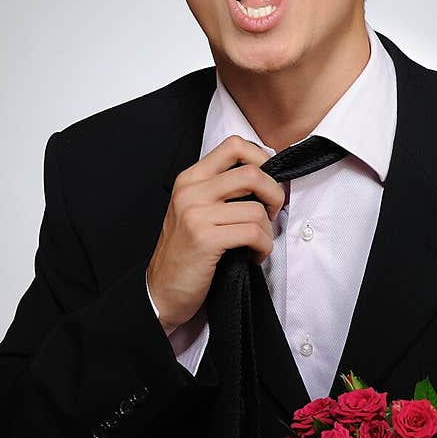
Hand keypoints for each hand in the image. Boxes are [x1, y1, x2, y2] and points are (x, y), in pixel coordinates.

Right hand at [147, 135, 286, 331]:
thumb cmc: (186, 252)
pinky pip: (253, 233)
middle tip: (272, 213)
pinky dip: (262, 247)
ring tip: (257, 244)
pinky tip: (252, 256)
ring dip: (267, 231)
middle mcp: (191, 191)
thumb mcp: (196, 211)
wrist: (162, 291)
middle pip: (252, 172)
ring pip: (257, 209)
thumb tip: (266, 177)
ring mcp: (196, 214)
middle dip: (274, 194)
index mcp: (190, 179)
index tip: (268, 182)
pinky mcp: (204, 238)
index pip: (234, 145)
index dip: (262, 159)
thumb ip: (222, 190)